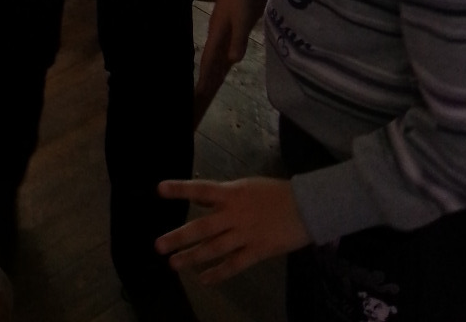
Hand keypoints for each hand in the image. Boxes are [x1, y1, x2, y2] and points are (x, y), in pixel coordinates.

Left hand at [155, 177, 309, 282]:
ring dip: (192, 257)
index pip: (201, 189)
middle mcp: (235, 214)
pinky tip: (204, 279)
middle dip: (179, 237)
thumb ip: (223, 194)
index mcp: (232, 193)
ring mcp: (246, 234)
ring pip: (214, 249)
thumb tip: (199, 198)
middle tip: (158, 245)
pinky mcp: (258, 251)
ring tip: (173, 264)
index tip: (159, 189)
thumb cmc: (274, 193)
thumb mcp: (246, 186)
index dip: (181, 189)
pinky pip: (234, 265)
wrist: (306, 206)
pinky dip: (218, 273)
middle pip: (202, 227)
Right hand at [194, 0, 265, 125]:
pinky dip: (222, 57)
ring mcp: (224, 28)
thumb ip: (238, 40)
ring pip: (216, 53)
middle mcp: (217, 32)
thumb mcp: (242, 19)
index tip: (199, 93)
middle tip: (202, 94)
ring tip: (211, 83)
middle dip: (206, 76)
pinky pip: (224, 46)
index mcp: (216, 32)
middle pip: (210, 59)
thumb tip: (232, 62)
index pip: (208, 60)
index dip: (204, 76)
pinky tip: (226, 62)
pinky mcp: (232, 24)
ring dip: (214, 68)